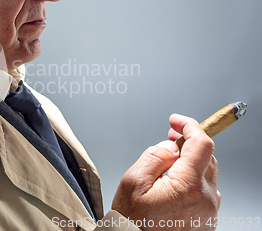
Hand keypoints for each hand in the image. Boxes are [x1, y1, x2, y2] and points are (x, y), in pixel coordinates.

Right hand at [111, 114, 220, 229]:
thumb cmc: (132, 220)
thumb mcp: (133, 181)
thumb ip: (155, 156)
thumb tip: (171, 145)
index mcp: (188, 186)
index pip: (201, 144)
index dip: (190, 126)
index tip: (176, 121)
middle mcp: (205, 199)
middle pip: (206, 158)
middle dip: (188, 145)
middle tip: (170, 139)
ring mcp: (208, 212)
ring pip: (206, 176)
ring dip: (190, 165)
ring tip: (166, 170)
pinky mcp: (207, 221)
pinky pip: (205, 193)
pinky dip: (192, 183)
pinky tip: (173, 188)